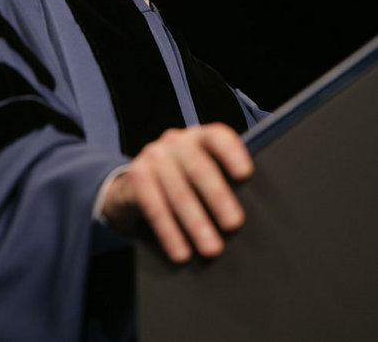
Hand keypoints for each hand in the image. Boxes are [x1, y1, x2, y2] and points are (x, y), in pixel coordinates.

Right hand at [101, 123, 253, 262]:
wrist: (133, 190)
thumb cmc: (182, 185)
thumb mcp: (201, 178)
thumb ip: (223, 182)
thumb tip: (256, 211)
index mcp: (198, 138)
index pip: (217, 136)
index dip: (231, 152)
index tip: (246, 174)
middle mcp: (175, 142)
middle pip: (198, 166)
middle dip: (217, 196)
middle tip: (234, 224)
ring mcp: (153, 157)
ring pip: (177, 190)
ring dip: (195, 222)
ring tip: (212, 249)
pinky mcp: (135, 178)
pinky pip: (153, 206)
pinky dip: (169, 232)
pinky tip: (181, 253)